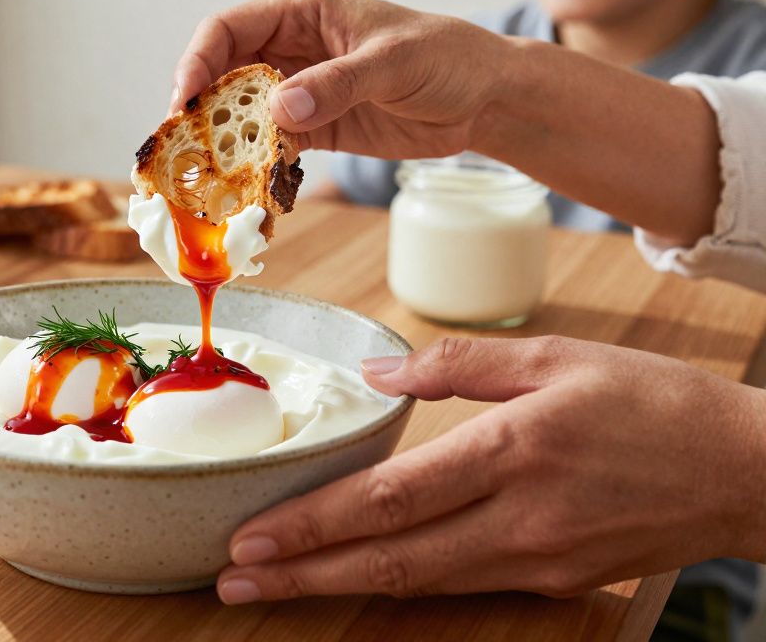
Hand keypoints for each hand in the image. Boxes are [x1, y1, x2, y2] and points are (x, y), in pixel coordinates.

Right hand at [170, 0, 512, 157]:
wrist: (486, 100)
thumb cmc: (448, 59)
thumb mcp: (394, 63)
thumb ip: (336, 84)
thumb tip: (277, 109)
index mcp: (303, 13)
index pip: (228, 30)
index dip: (197, 63)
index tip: (184, 102)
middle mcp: (291, 50)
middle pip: (223, 75)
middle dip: (199, 111)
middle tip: (182, 151)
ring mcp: (300, 92)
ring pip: (240, 116)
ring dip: (221, 146)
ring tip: (205, 178)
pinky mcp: (314, 130)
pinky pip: (270, 148)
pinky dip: (254, 169)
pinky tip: (245, 190)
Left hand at [216, 336, 765, 603]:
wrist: (743, 471)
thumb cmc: (651, 403)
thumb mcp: (556, 356)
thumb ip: (459, 366)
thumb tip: (377, 370)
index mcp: (512, 450)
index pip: (390, 499)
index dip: (313, 524)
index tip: (251, 536)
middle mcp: (518, 519)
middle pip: (389, 560)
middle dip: (302, 575)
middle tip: (230, 580)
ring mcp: (537, 561)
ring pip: (418, 583)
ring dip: (338, 587)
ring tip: (274, 587)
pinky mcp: (553, 582)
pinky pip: (461, 585)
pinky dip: (400, 583)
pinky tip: (358, 576)